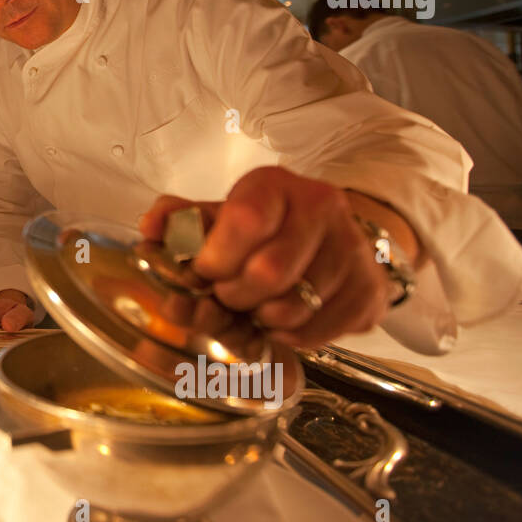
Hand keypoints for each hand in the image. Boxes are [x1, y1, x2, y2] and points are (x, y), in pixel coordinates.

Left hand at [138, 166, 400, 349]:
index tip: (204, 273)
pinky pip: (321, 331)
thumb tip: (150, 227)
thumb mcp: (220, 214)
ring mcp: (352, 249)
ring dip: (262, 319)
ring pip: (295, 306)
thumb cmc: (265, 227)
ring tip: (254, 308)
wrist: (332, 235)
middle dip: (236, 295)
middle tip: (227, 297)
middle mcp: (322, 208)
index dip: (215, 258)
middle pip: (269, 272)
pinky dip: (290, 336)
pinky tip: (281, 322)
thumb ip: (179, 219)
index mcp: (275, 186)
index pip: (243, 221)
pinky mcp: (370, 290)